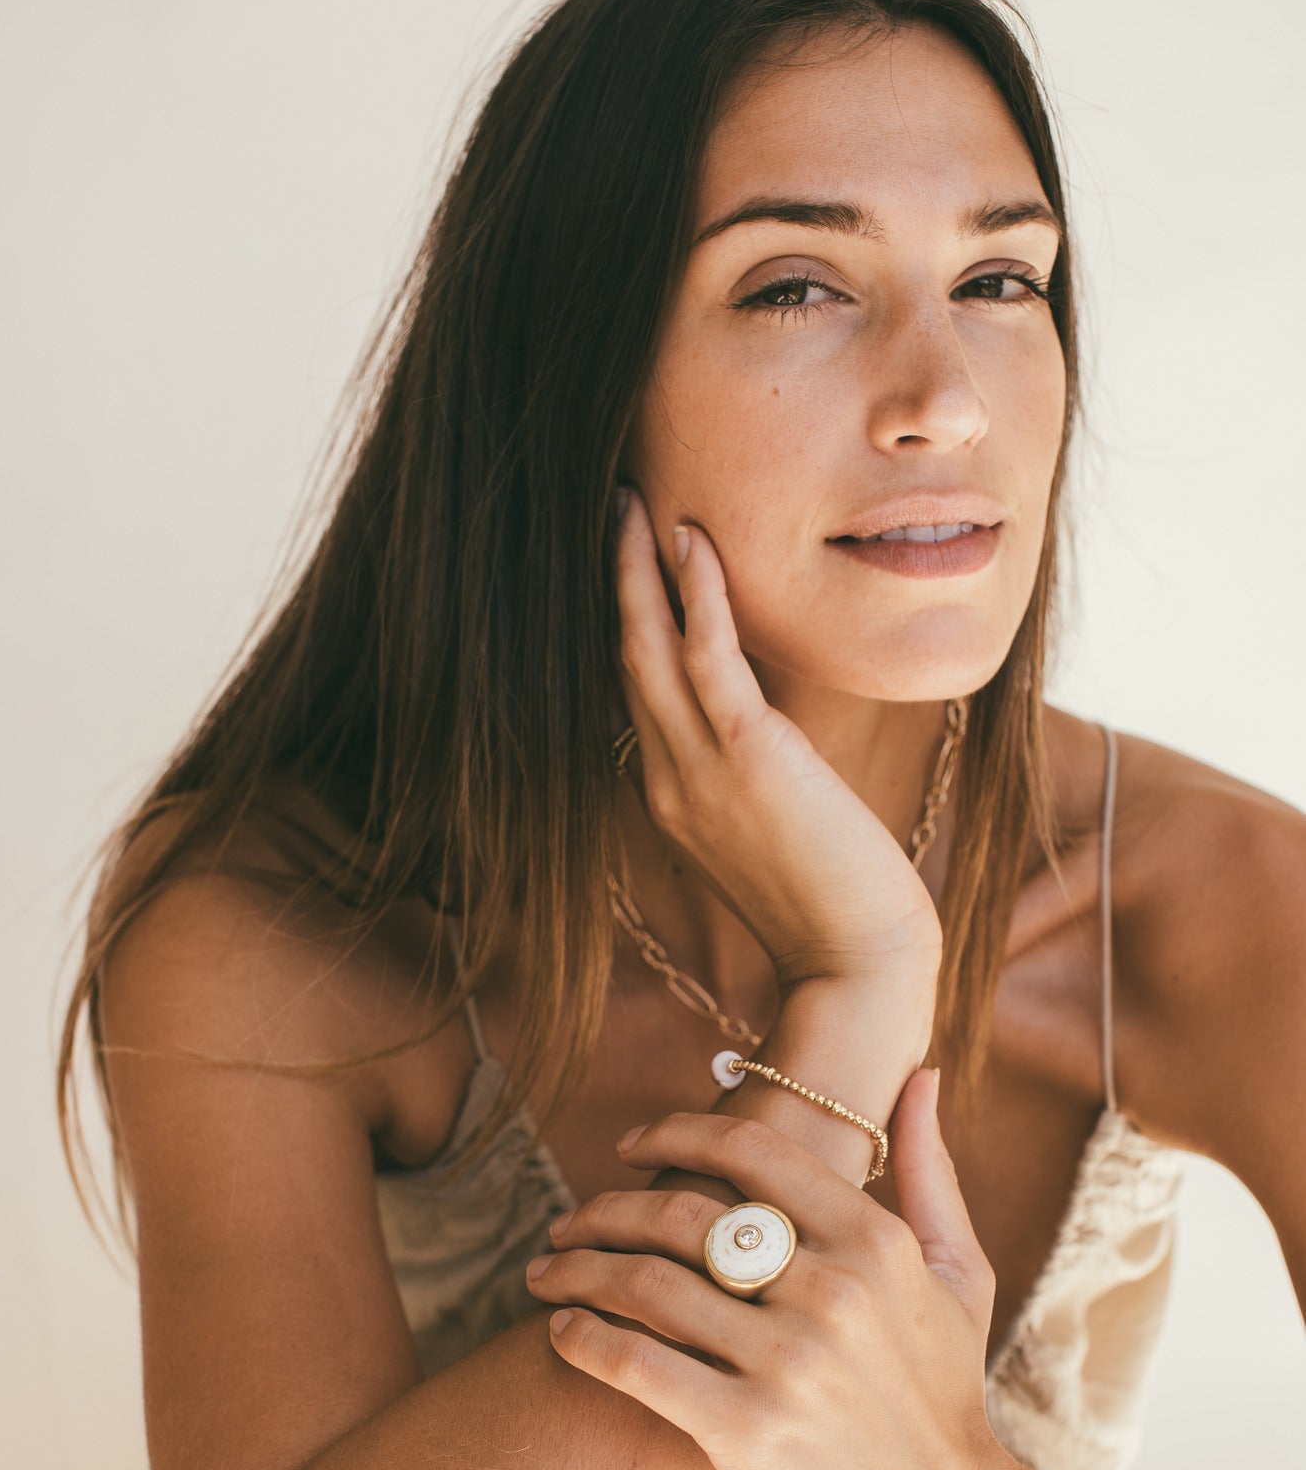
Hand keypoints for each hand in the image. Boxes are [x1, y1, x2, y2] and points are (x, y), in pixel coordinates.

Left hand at [524, 1068, 1014, 1469]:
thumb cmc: (946, 1397)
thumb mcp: (959, 1275)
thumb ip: (930, 1171)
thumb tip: (921, 1077)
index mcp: (874, 1240)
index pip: (749, 1152)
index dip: (673, 1134)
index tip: (627, 1145)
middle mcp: (830, 1289)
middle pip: (681, 1214)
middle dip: (605, 1208)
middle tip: (565, 1220)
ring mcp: (787, 1361)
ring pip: (647, 1285)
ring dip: (577, 1268)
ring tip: (542, 1271)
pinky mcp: (747, 1431)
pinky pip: (638, 1365)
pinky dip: (584, 1339)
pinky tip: (559, 1331)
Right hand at [613, 487, 942, 988]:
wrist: (859, 967)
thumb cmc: (839, 907)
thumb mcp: (781, 832)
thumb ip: (760, 779)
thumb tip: (777, 732)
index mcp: (674, 799)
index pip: (639, 694)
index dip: (628, 624)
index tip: (629, 563)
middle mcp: (668, 780)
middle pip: (624, 660)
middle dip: (614, 580)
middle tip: (609, 508)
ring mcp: (696, 771)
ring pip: (649, 648)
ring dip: (636, 568)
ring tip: (631, 501)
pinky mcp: (745, 757)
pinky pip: (706, 657)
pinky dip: (695, 594)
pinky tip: (691, 540)